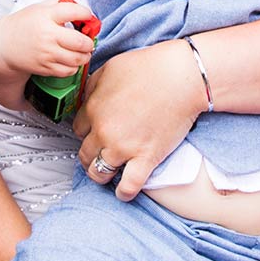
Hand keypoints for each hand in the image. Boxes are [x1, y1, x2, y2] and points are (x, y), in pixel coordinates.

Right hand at [0, 0, 96, 78]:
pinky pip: (67, 71)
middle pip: (80, 41)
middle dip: (89, 42)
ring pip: (76, 59)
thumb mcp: (39, 8)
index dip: (86, 14)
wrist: (4, 45)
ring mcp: (46, 53)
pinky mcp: (45, 67)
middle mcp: (48, 35)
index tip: (88, 17)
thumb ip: (59, 5)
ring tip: (83, 52)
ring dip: (85, 56)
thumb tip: (80, 10)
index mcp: (46, 16)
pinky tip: (71, 61)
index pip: (74, 12)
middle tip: (88, 41)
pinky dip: (74, 67)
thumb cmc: (23, 25)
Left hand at [73, 40, 206, 202]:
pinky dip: (123, 192)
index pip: (77, 129)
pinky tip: (123, 192)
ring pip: (98, 173)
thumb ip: (93, 85)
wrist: (182, 76)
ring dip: (100, 175)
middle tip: (97, 154)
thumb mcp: (111, 67)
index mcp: (94, 108)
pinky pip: (128, 186)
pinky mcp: (146, 158)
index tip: (94, 132)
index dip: (86, 131)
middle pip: (84, 153)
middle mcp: (104, 131)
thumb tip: (86, 98)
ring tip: (107, 173)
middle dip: (89, 154)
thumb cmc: (151, 67)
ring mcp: (124, 147)